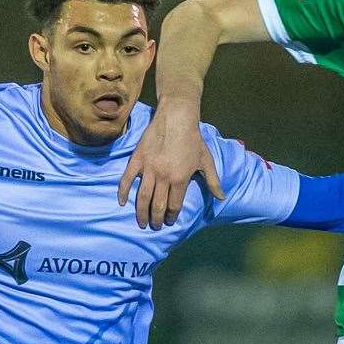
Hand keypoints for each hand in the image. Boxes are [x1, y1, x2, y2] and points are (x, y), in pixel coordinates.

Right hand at [118, 103, 222, 229]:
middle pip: (157, 206)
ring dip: (141, 213)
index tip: (170, 222)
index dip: (172, 217)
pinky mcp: (137, 159)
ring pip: (142, 197)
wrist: (176, 117)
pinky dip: (123, 192)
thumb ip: (213, 181)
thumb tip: (221, 198)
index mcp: (180, 178)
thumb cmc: (193, 139)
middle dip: (156, 220)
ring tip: (142, 222)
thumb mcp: (206, 160)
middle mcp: (163, 176)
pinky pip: (126, 179)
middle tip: (155, 226)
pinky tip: (122, 203)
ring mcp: (148, 168)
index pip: (174, 206)